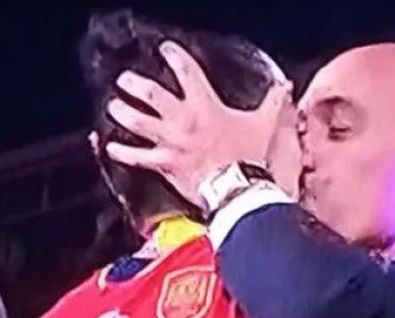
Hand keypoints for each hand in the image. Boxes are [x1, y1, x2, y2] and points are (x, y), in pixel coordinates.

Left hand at [104, 40, 291, 206]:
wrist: (239, 190)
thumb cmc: (251, 158)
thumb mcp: (267, 126)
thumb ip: (273, 104)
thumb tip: (283, 88)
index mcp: (206, 106)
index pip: (187, 72)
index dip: (175, 57)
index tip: (166, 50)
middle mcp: (183, 120)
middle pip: (151, 94)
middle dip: (135, 84)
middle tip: (125, 80)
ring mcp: (171, 143)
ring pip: (138, 122)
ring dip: (123, 113)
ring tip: (114, 107)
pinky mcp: (165, 165)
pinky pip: (138, 158)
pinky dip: (123, 153)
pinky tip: (112, 148)